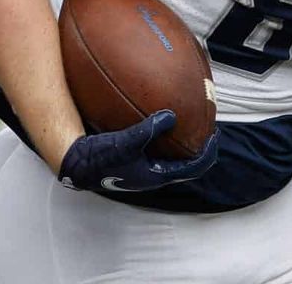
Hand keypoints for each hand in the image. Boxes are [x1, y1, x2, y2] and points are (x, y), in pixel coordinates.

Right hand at [58, 110, 219, 192]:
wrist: (76, 164)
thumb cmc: (100, 157)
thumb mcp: (125, 142)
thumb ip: (149, 129)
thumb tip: (171, 115)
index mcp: (157, 176)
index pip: (194, 168)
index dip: (208, 152)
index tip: (215, 134)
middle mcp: (153, 175)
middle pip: (186, 165)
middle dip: (199, 149)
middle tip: (207, 130)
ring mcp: (144, 170)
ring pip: (172, 159)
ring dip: (182, 144)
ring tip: (188, 126)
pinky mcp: (134, 163)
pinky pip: (157, 151)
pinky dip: (165, 139)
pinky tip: (159, 121)